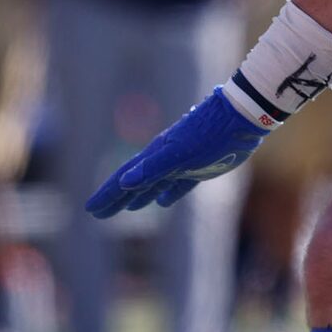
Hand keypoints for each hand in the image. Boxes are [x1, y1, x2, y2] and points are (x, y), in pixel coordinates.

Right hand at [85, 87, 266, 217]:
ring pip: (154, 183)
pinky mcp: (201, 166)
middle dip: (116, 198)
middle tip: (99, 214)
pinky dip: (169, 194)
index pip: (123, 179)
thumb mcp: (180, 153)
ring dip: (139, 195)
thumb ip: (153, 168)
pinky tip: (162, 202)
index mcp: (154, 156)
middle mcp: (163, 159)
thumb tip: (125, 181)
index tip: (91, 209)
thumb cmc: (211, 134)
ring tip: (128, 208)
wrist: (240, 118)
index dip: (106, 195)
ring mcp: (181, 163)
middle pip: (134, 183)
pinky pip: (178, 184)